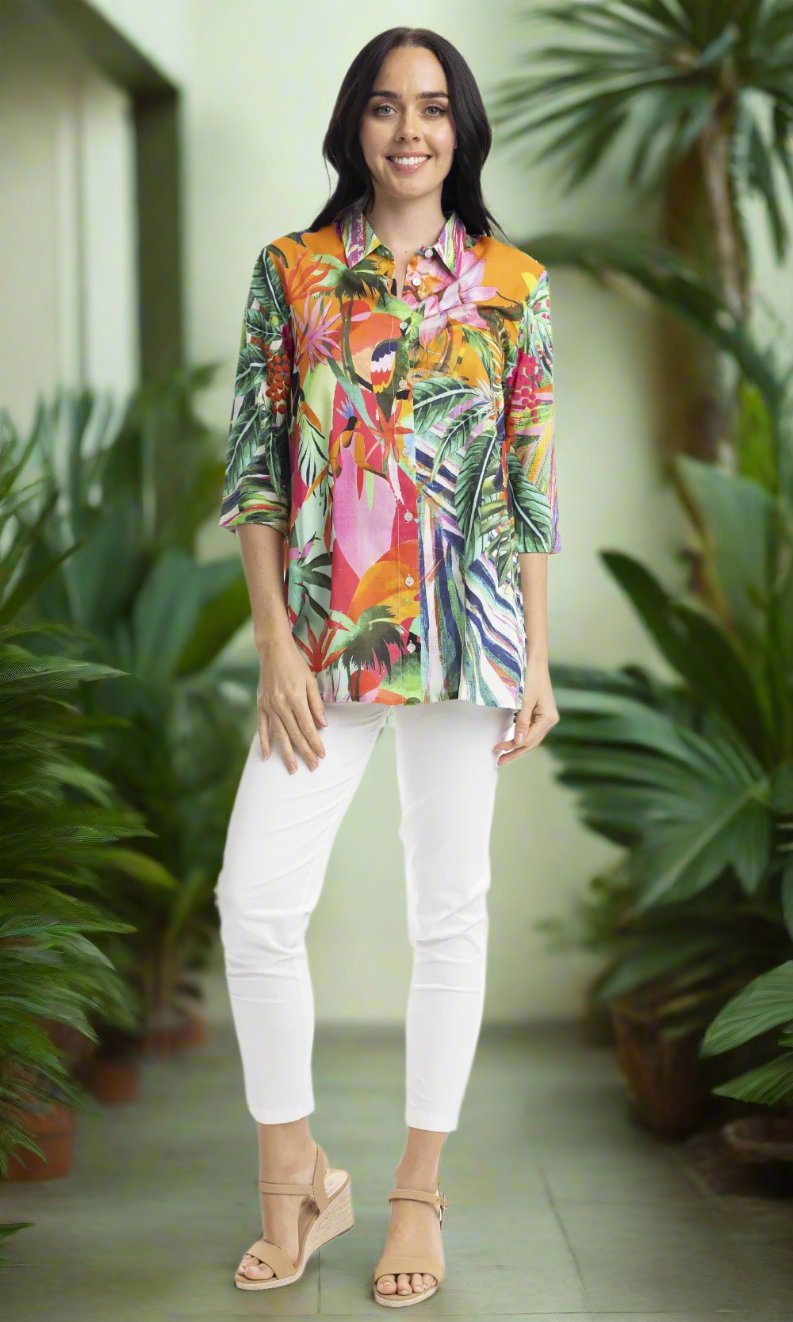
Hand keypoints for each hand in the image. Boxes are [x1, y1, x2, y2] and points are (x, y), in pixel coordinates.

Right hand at [256, 629, 327, 772]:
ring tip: (293, 768)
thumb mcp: (311, 681)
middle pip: (295, 734)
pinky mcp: (261, 706)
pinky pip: (262, 728)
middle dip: (305, 752)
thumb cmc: (295, 665)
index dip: (315, 742)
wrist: (273, 651)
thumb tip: (323, 725)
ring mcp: (269, 707)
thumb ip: (316, 704)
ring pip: (279, 735)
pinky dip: (263, 743)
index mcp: (296, 698)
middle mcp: (281, 705)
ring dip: (286, 753)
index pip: (308, 727)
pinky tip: (266, 757)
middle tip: (313, 766)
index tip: (322, 755)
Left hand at [493, 656, 558, 767]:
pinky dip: (519, 735)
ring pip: (530, 736)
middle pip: (531, 742)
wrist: (533, 659)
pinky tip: (510, 739)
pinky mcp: (538, 711)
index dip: (513, 747)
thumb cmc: (530, 677)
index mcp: (549, 718)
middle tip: (499, 761)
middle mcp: (549, 719)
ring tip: (503, 753)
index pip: (529, 740)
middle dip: (515, 751)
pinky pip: (529, 728)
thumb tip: (518, 743)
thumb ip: (521, 723)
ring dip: (517, 745)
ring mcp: (544, 716)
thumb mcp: (524, 701)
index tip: (497, 749)